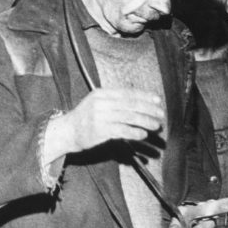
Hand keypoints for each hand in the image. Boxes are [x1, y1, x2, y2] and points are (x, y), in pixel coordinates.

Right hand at [45, 88, 164, 161]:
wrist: (67, 131)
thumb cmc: (86, 118)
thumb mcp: (98, 103)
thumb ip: (115, 101)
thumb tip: (140, 102)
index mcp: (101, 93)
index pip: (127, 92)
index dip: (144, 96)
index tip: (157, 100)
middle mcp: (100, 103)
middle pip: (130, 104)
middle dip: (148, 109)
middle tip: (160, 114)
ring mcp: (99, 117)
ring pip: (128, 117)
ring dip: (145, 121)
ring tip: (156, 125)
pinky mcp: (99, 131)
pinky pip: (121, 130)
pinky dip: (134, 132)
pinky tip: (142, 134)